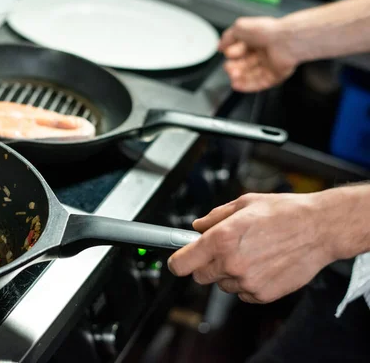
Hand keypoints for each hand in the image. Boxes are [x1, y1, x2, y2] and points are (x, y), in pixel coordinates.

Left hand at [167, 192, 335, 303]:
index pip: (181, 264)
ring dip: (228, 273)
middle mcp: (230, 263)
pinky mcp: (262, 294)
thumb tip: (197, 227)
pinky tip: (262, 265)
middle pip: (199, 276)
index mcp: (220, 239)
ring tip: (251, 253)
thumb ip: (213, 217)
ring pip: (222, 284)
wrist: (319, 228)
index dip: (178, 262)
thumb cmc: (284, 212)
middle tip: (223, 250)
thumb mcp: (243, 204)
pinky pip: (243, 293)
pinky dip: (247, 283)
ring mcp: (247, 282)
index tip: (180, 259)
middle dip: (205, 264)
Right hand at [218, 17, 298, 92]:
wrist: (285, 40)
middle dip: (233, 67)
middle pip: (243, 65)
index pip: (239, 51)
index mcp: (256, 40)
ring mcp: (270, 65)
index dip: (232, 53)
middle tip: (229, 67)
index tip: (229, 52)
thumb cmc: (267, 31)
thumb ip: (227, 37)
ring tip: (232, 76)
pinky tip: (237, 85)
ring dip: (238, 77)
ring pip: (250, 75)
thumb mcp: (240, 27)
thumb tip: (219, 46)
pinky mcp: (275, 75)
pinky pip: (259, 83)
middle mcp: (263, 52)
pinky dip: (247, 86)